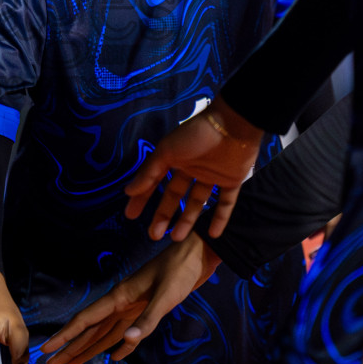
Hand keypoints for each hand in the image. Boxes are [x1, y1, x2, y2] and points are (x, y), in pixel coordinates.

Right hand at [41, 233, 219, 363]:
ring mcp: (133, 307)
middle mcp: (121, 302)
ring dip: (89, 348)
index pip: (86, 320)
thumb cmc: (180, 271)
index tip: (47, 348)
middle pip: (90, 329)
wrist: (197, 255)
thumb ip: (147, 320)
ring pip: (105, 332)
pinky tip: (114, 356)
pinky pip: (127, 331)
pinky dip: (120, 345)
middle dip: (71, 347)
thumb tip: (126, 341)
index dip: (66, 336)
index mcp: (120, 297)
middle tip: (51, 363)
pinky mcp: (147, 309)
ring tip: (72, 363)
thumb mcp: (165, 296)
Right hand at [123, 96, 262, 241]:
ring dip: (188, 220)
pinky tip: (213, 234)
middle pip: (174, 195)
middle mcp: (191, 168)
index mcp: (175, 158)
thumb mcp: (166, 151)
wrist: (233, 125)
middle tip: (154, 235)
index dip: (142, 198)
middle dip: (164, 215)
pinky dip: (220, 218)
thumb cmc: (195, 135)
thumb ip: (149, 173)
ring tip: (177, 238)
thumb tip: (128, 192)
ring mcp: (212, 175)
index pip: (155, 182)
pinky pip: (225, 202)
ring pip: (197, 202)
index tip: (131, 215)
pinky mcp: (232, 181)